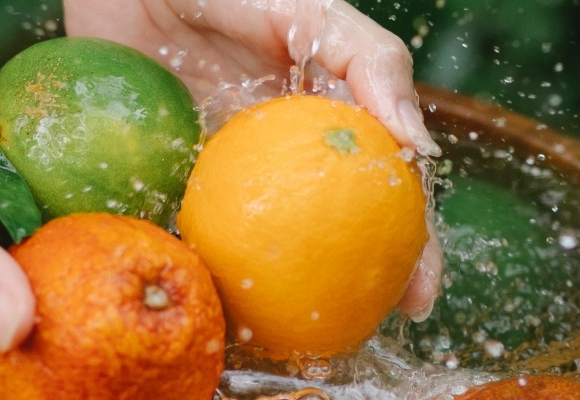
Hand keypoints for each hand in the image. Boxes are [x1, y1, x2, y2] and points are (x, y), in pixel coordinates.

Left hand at [64, 0, 446, 320]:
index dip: (410, 248)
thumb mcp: (308, 11)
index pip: (383, 195)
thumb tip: (419, 147)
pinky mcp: (160, 181)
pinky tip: (214, 305)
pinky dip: (201, 271)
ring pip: (262, 250)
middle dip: (353, 291)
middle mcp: (282, 160)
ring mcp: (222, 176)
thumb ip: (369, 62)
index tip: (416, 295)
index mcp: (326, 125)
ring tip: (292, 341)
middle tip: (361, 334)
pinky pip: (185, 234)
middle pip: (330, 238)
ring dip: (279, 298)